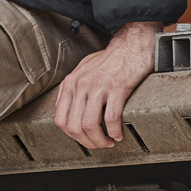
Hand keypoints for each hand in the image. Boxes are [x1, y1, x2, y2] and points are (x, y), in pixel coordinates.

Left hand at [54, 21, 160, 148]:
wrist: (130, 45)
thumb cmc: (109, 59)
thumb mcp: (82, 70)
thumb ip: (72, 88)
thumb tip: (65, 107)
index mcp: (71, 82)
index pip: (60, 119)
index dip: (72, 136)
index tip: (84, 139)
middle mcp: (81, 85)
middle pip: (74, 126)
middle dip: (87, 142)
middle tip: (99, 144)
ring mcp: (98, 86)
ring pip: (90, 125)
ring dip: (100, 140)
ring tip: (109, 141)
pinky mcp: (117, 88)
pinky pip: (111, 119)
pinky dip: (114, 132)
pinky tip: (119, 134)